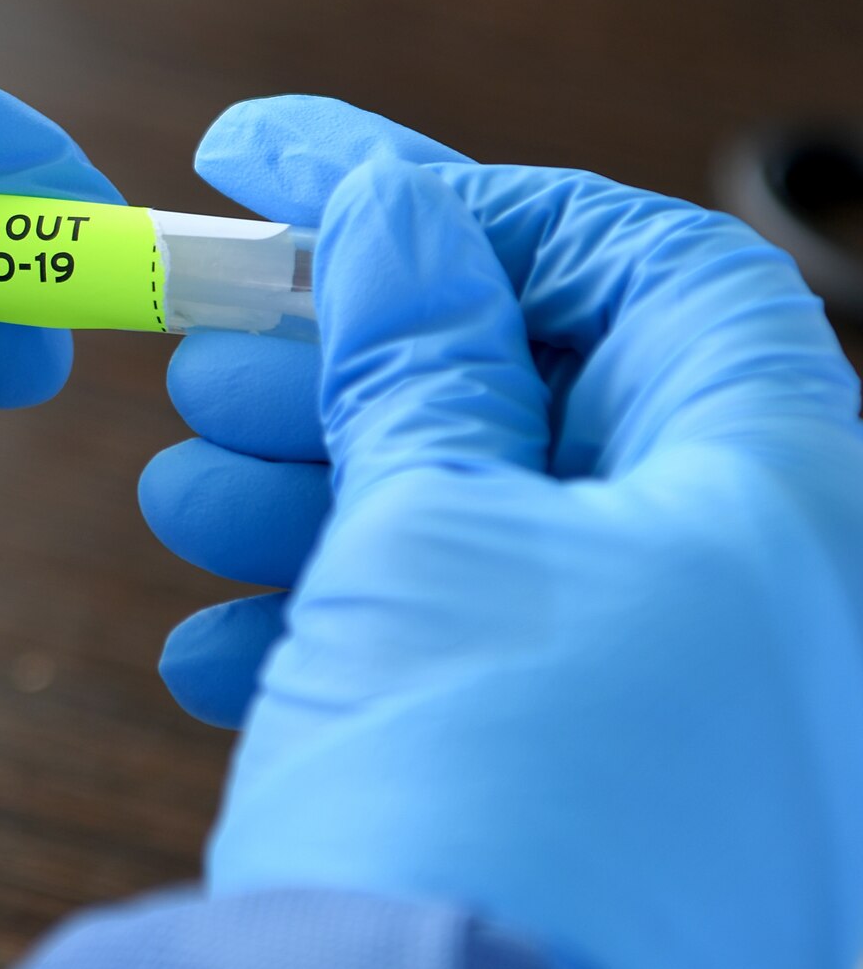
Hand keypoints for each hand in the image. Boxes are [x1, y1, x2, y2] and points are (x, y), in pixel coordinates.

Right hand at [140, 97, 862, 968]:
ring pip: (483, 534)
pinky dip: (337, 636)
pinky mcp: (580, 801)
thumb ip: (419, 353)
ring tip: (183, 493)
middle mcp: (761, 595)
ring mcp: (677, 709)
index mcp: (785, 492)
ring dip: (319, 496)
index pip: (635, 263)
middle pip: (541, 395)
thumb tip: (395, 209)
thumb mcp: (432, 533)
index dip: (448, 195)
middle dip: (354, 359)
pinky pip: (461, 668)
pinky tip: (212, 647)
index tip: (278, 164)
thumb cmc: (495, 804)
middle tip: (209, 345)